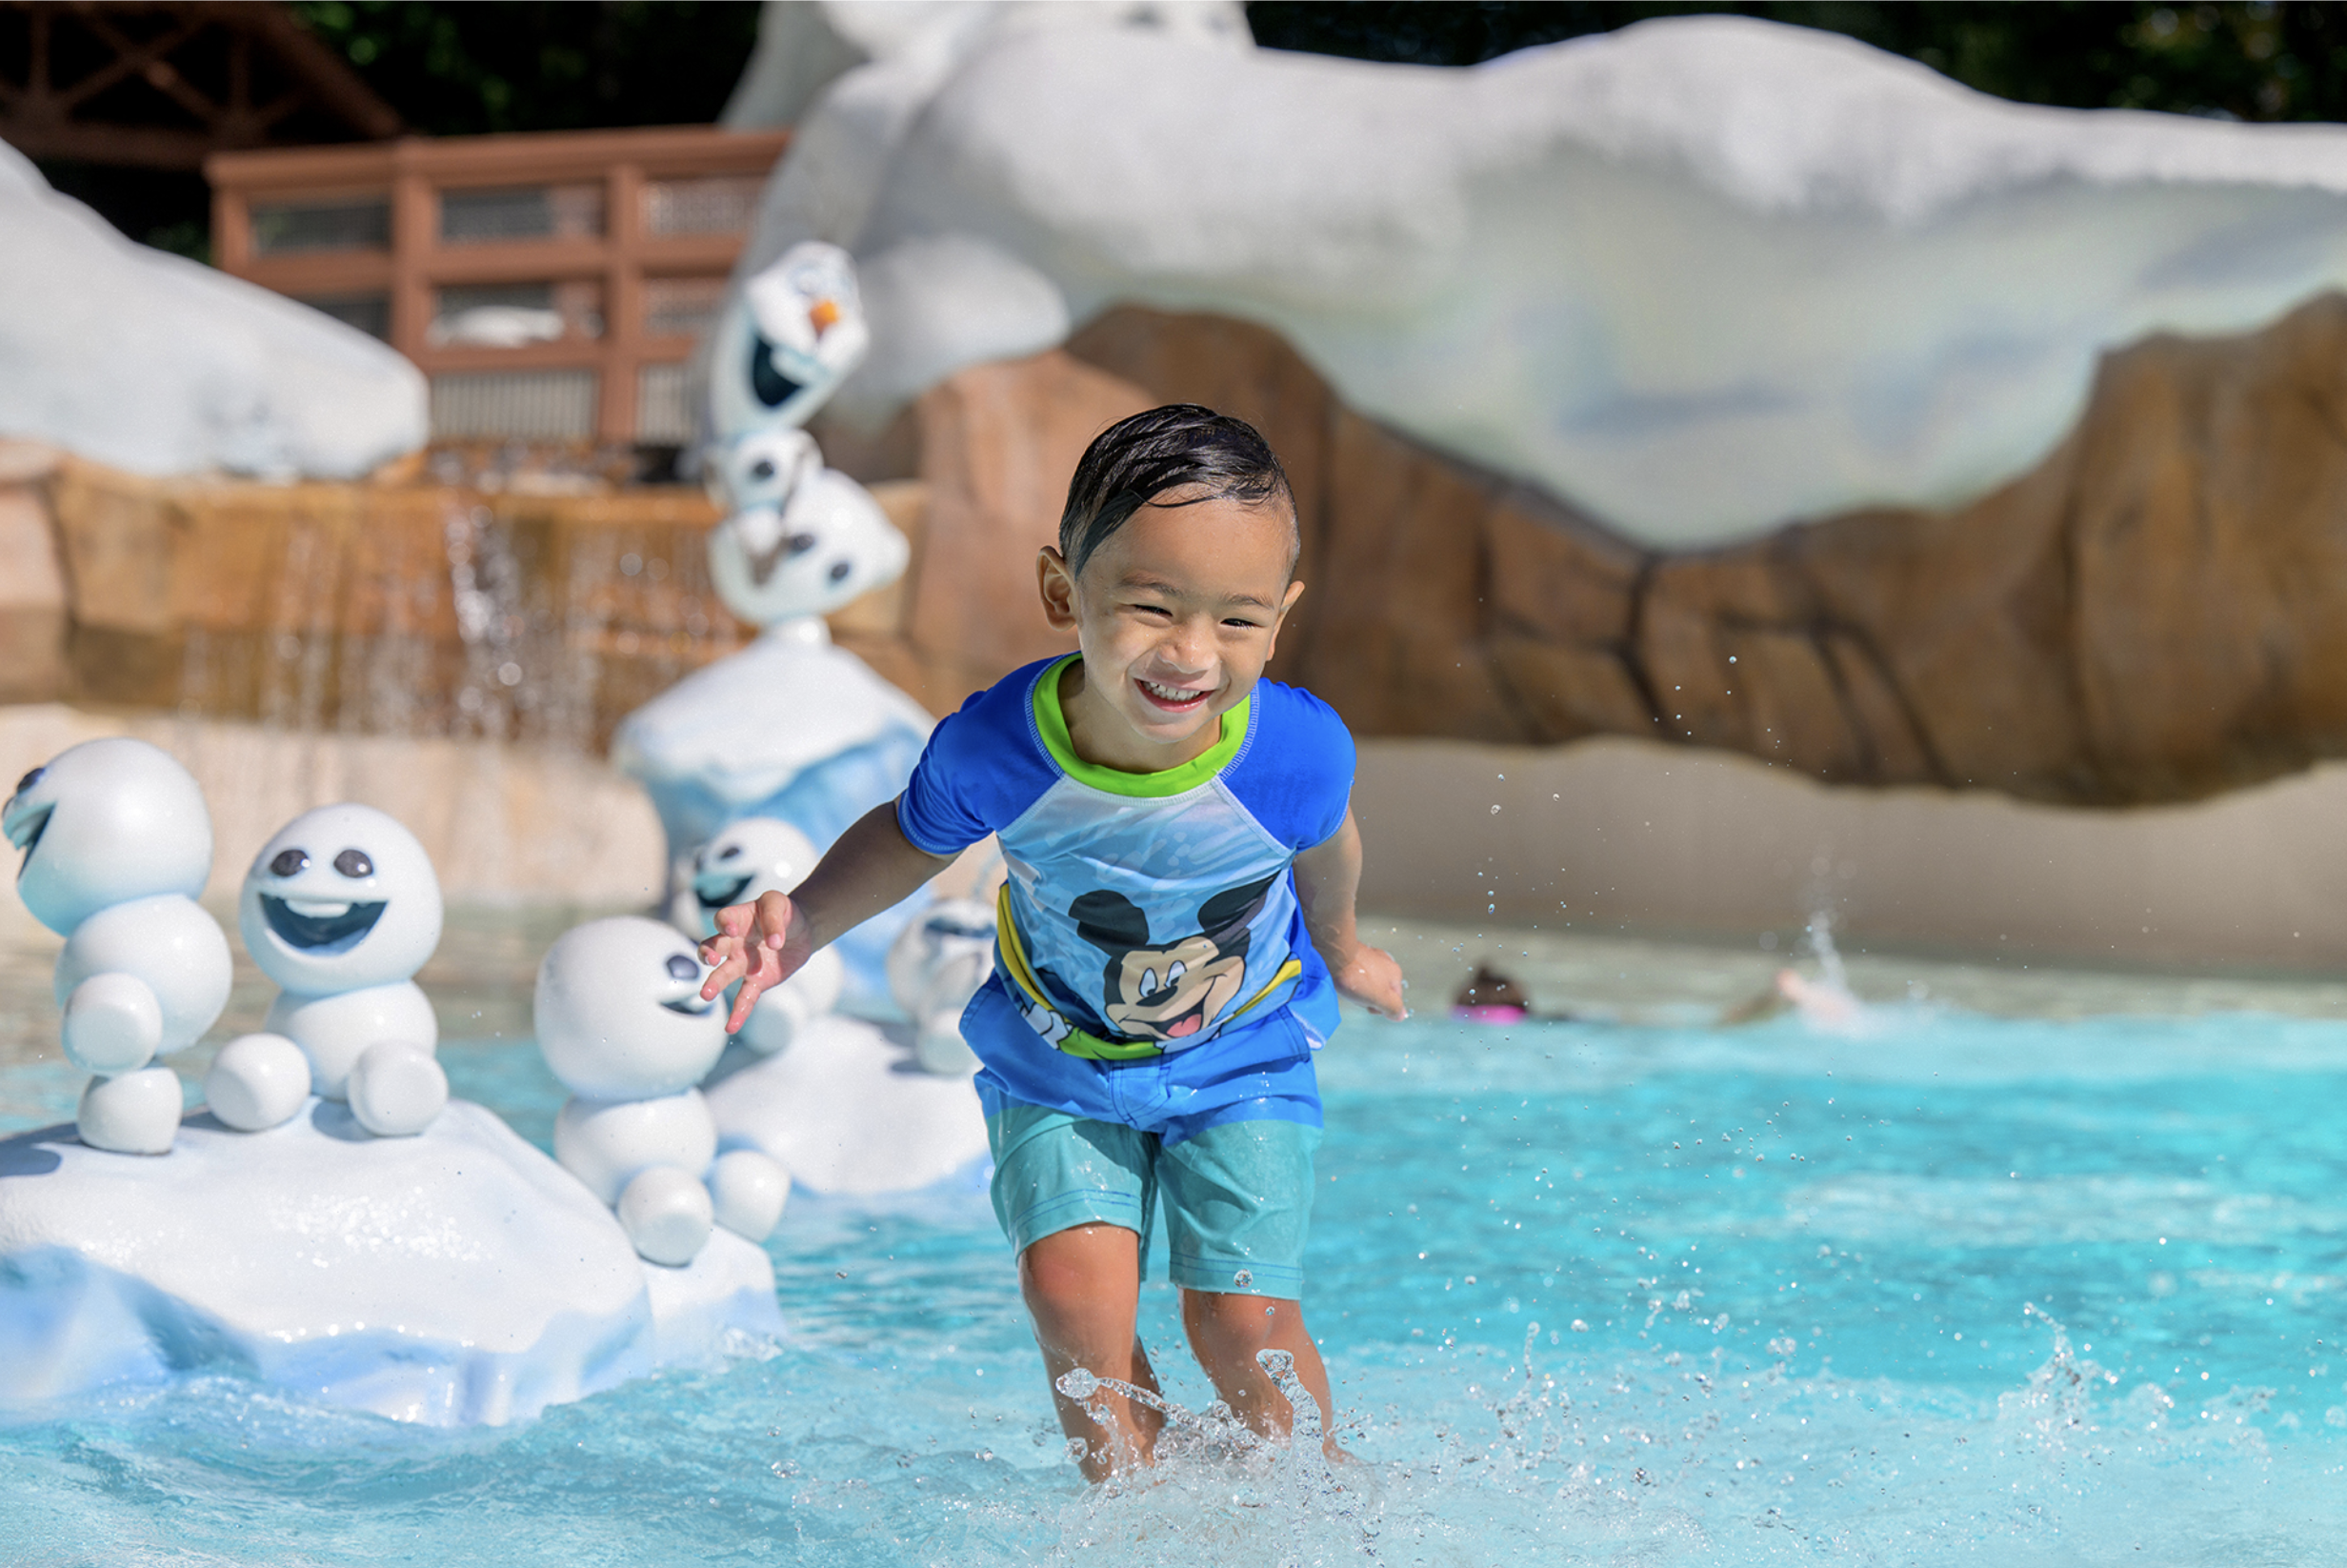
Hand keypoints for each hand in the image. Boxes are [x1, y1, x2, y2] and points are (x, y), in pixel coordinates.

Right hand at [698, 891, 811, 1032]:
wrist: (802, 931)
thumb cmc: (785, 912)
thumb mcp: (780, 904)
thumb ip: (774, 919)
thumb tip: (775, 943)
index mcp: (738, 919)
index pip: (723, 919)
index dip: (724, 923)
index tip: (730, 929)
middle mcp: (734, 942)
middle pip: (714, 947)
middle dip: (708, 954)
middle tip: (710, 960)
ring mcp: (743, 963)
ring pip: (723, 975)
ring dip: (714, 984)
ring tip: (706, 994)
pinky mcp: (756, 981)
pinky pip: (745, 998)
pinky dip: (739, 1013)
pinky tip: (731, 1027)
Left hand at [1330, 942, 1406, 1019]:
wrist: (1335, 955)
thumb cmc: (1357, 977)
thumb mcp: (1380, 999)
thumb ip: (1393, 1008)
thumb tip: (1401, 1015)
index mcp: (1395, 973)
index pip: (1394, 1000)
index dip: (1380, 1007)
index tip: (1369, 1004)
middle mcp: (1386, 962)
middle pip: (1380, 990)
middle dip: (1368, 997)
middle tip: (1357, 994)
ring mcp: (1372, 956)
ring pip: (1368, 982)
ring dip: (1358, 988)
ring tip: (1349, 985)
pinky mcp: (1357, 953)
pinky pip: (1357, 972)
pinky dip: (1351, 977)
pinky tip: (1344, 977)